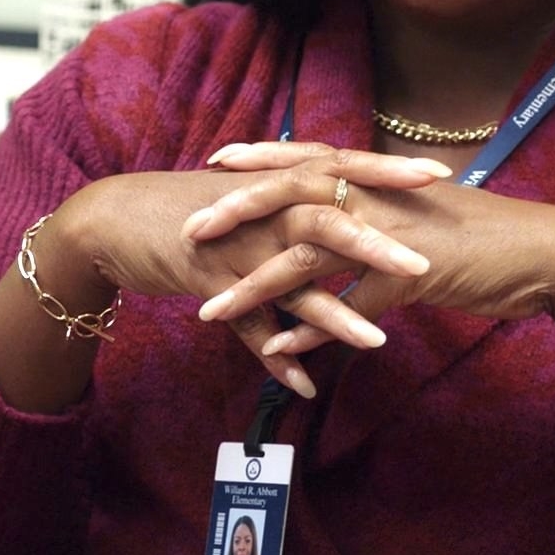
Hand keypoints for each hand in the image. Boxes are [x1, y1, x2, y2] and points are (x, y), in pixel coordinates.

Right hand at [47, 158, 441, 394]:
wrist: (115, 220)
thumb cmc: (189, 207)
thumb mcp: (248, 194)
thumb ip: (295, 198)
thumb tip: (346, 200)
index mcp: (277, 181)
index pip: (342, 166)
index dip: (388, 171)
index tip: (439, 176)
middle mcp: (262, 209)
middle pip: (327, 219)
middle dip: (378, 244)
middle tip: (426, 265)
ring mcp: (234, 244)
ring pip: (291, 280)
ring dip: (334, 314)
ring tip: (377, 342)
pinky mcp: (207, 279)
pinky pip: (247, 325)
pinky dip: (274, 357)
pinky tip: (302, 388)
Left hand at [192, 140, 554, 356]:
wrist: (542, 253)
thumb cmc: (482, 236)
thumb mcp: (418, 218)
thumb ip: (377, 219)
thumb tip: (348, 226)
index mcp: (378, 178)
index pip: (307, 158)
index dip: (261, 160)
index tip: (215, 161)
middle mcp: (376, 196)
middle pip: (290, 195)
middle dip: (234, 212)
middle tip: (187, 230)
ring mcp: (389, 235)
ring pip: (305, 256)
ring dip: (253, 286)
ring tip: (209, 310)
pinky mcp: (407, 277)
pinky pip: (346, 307)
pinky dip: (310, 330)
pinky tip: (277, 351)